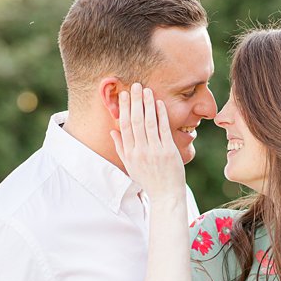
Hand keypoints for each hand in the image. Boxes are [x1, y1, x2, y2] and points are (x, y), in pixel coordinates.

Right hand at [111, 83, 185, 204]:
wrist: (165, 195)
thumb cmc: (148, 180)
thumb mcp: (130, 165)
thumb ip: (121, 147)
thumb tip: (112, 131)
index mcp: (129, 153)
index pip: (124, 126)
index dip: (123, 109)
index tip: (123, 95)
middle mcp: (140, 151)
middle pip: (135, 121)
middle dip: (134, 102)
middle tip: (135, 86)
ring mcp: (154, 150)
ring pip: (148, 122)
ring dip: (147, 104)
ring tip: (147, 90)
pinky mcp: (168, 151)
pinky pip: (163, 129)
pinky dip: (161, 115)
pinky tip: (159, 103)